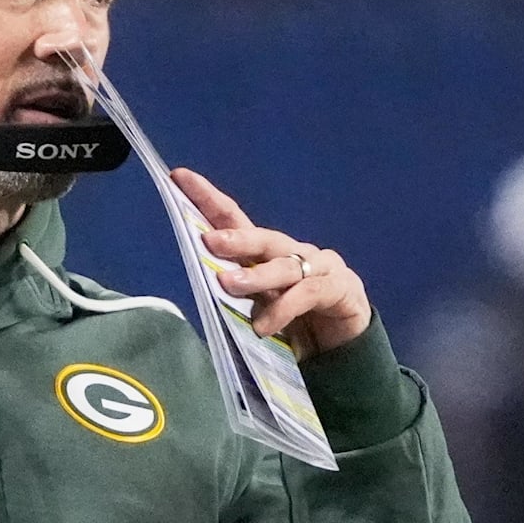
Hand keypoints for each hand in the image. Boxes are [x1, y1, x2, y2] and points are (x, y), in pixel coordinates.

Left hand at [171, 167, 370, 359]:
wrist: (345, 344)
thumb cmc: (295, 319)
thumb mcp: (259, 304)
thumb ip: (237, 294)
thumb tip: (201, 283)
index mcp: (268, 252)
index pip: (235, 219)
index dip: (208, 198)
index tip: (179, 177)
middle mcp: (294, 251)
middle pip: (264, 239)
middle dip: (237, 238)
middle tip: (210, 241)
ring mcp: (321, 266)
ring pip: (285, 267)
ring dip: (256, 276)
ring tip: (228, 285)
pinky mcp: (340, 288)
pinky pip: (307, 294)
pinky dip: (283, 310)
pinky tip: (262, 326)